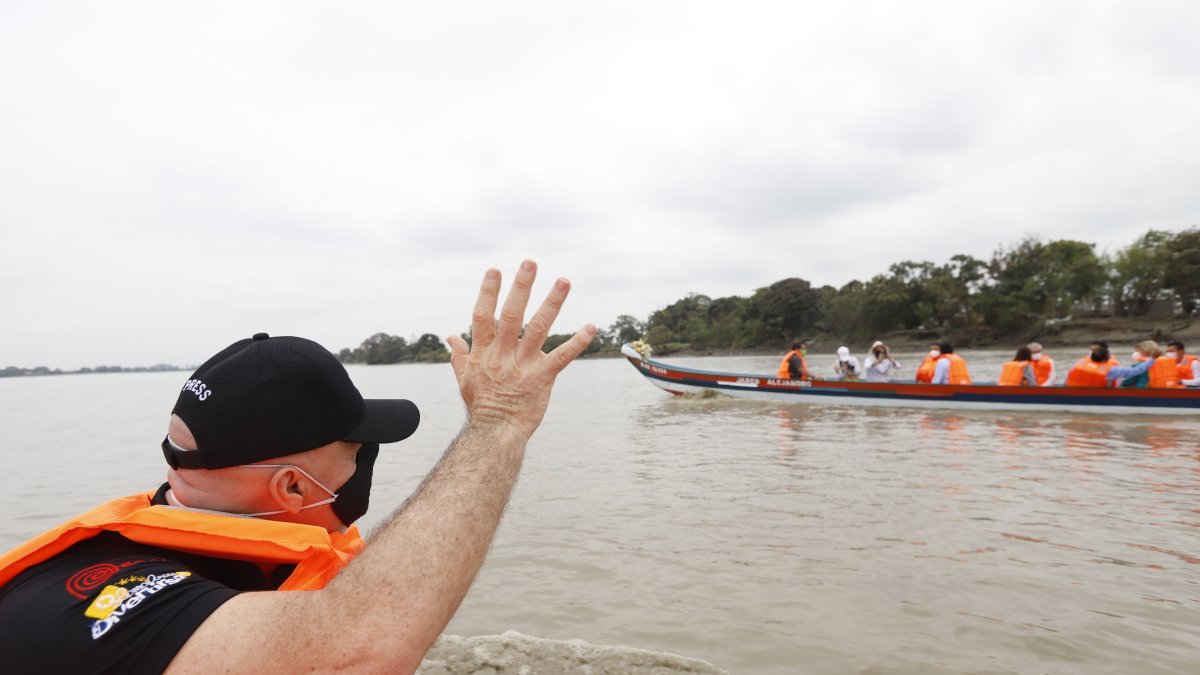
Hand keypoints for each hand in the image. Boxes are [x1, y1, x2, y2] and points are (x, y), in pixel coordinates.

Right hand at [446, 260, 595, 438]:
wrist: (496, 434)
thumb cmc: (482, 405)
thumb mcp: (465, 379)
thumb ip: (460, 355)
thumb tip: (450, 336)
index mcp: (483, 352)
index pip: (483, 316)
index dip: (488, 293)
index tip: (495, 270)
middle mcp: (502, 355)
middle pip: (511, 315)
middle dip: (521, 287)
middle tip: (530, 262)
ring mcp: (523, 366)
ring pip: (538, 329)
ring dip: (552, 303)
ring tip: (564, 281)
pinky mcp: (543, 379)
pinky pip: (562, 357)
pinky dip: (578, 342)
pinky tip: (591, 327)